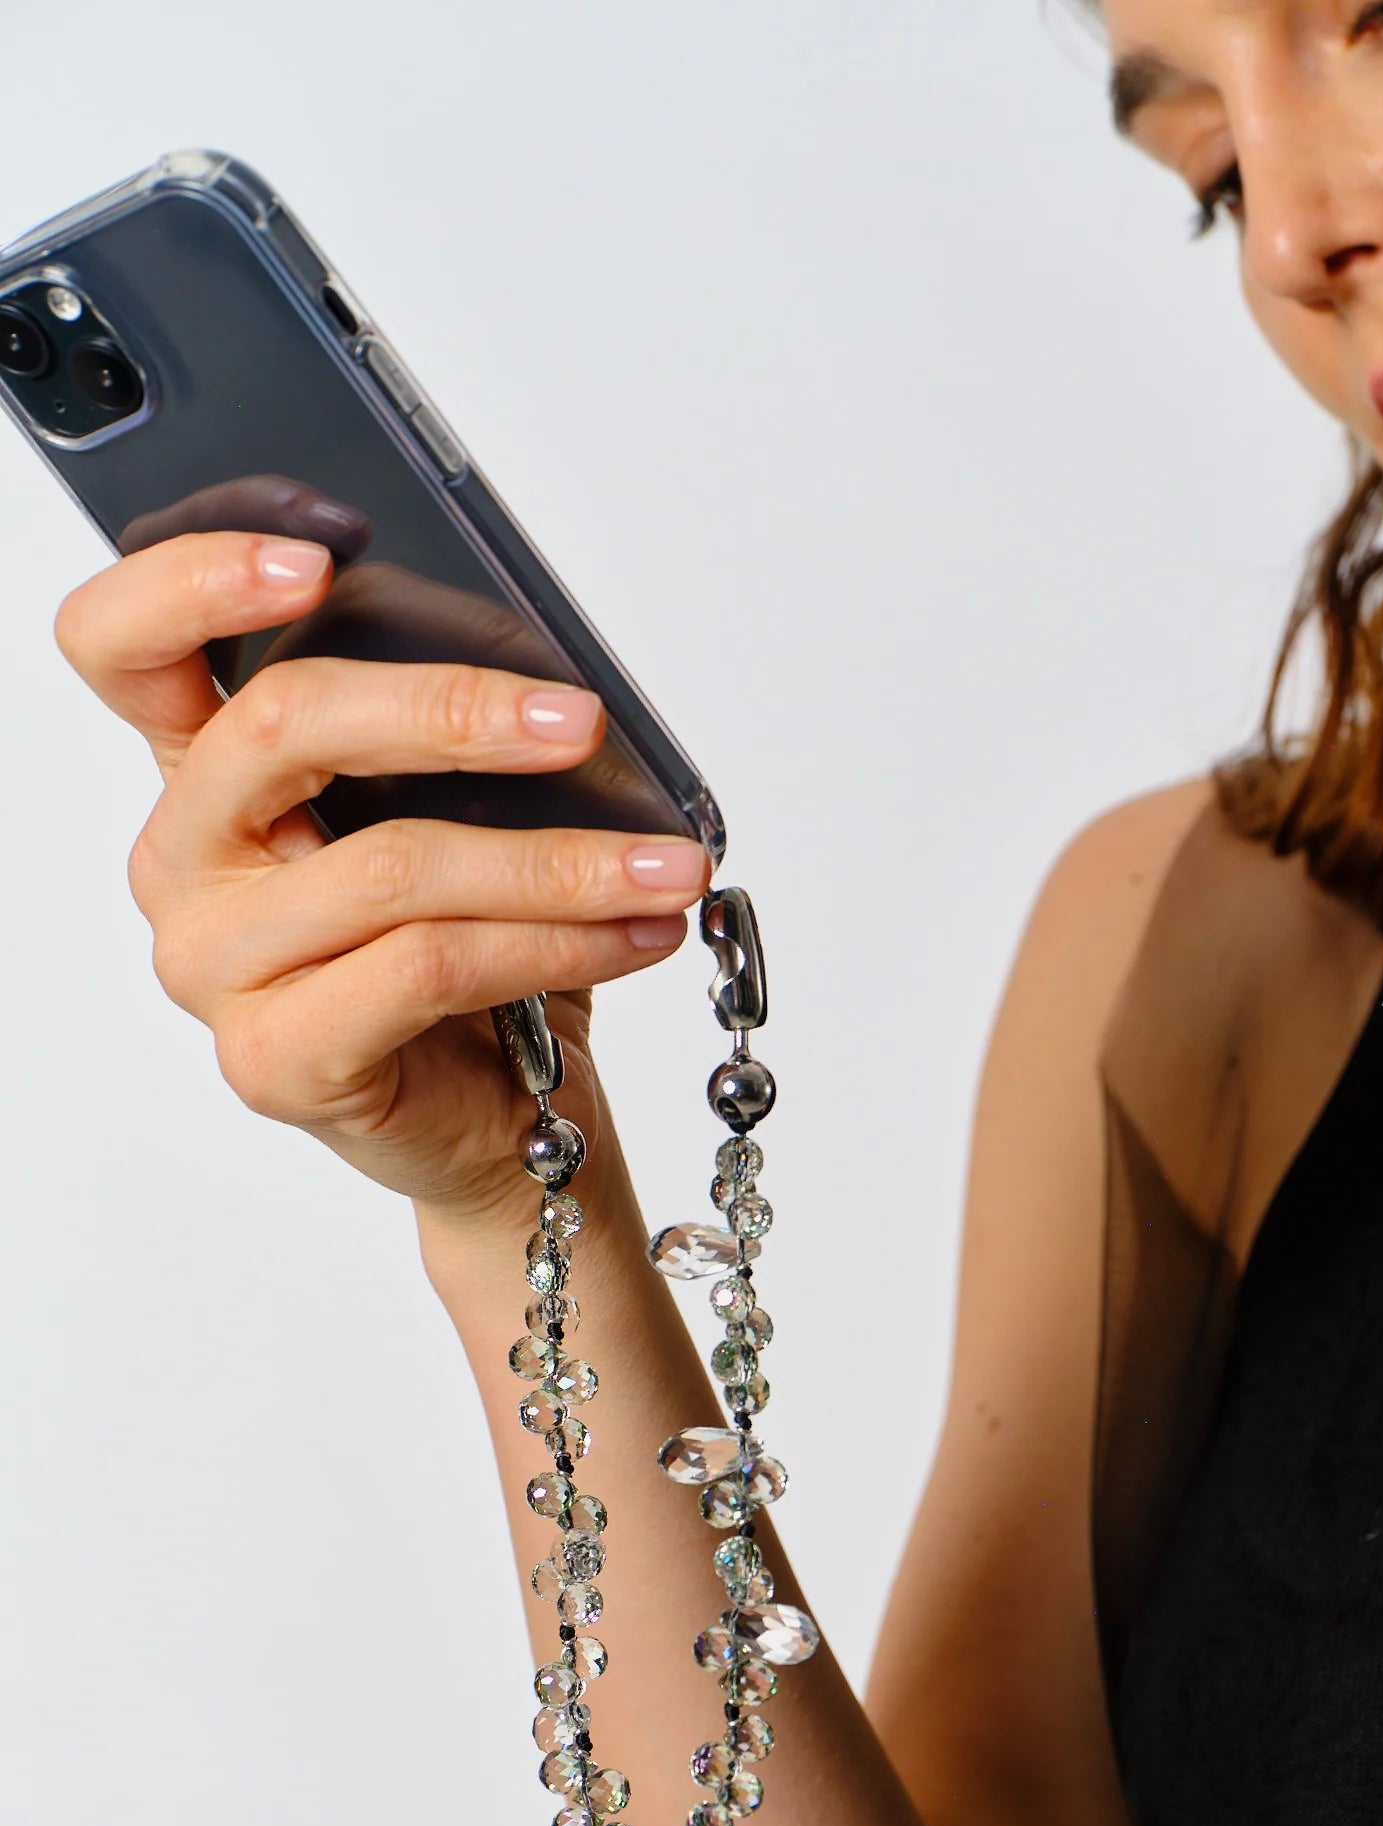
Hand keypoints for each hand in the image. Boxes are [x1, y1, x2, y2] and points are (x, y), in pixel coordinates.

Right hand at [54, 519, 708, 1224]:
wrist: (502, 1121)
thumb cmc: (475, 963)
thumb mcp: (459, 819)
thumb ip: (447, 740)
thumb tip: (552, 675)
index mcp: (205, 775)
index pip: (122, 645)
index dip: (198, 579)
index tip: (324, 552)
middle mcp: (186, 863)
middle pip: (280, 727)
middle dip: (450, 707)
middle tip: (579, 721)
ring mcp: (217, 967)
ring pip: (392, 867)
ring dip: (558, 861)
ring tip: (666, 865)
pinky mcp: (275, 1058)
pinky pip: (430, 967)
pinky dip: (556, 940)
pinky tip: (638, 931)